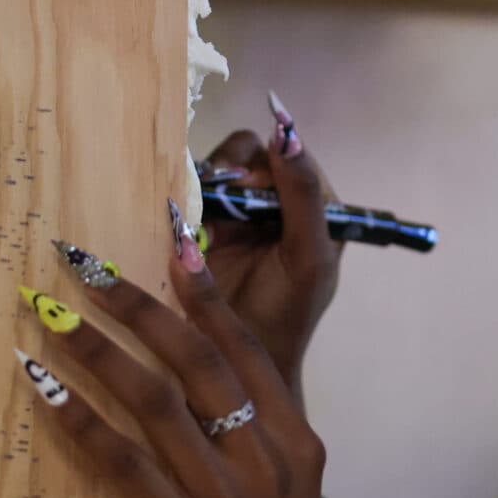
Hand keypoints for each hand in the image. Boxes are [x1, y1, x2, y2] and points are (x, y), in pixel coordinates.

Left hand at [20, 215, 340, 497]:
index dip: (204, 298)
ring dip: (93, 349)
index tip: (170, 245)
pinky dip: (76, 419)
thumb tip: (196, 389)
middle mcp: (267, 461)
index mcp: (297, 446)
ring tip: (48, 312)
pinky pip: (120, 461)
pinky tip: (41, 387)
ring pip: (153, 400)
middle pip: (196, 361)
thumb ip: (252, 444)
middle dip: (136, 304)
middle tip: (83, 264)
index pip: (247, 352)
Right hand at [200, 94, 339, 403]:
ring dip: (206, 182)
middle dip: (233, 168)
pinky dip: (184, 197)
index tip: (251, 185)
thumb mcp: (306, 256)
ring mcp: (237, 213)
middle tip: (221, 198)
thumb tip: (286, 130)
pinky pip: (190, 192)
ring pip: (217, 168)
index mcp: (314, 206)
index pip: (291, 152)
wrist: (235, 367)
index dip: (271, 159)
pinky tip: (183, 221)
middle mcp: (276, 203)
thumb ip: (302, 195)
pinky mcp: (201, 225)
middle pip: (250, 153)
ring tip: (202, 215)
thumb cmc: (283, 314)